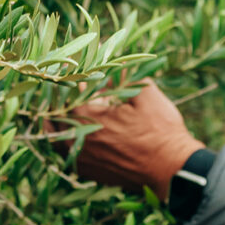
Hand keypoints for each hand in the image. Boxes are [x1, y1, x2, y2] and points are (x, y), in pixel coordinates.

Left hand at [66, 79, 205, 197]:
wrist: (171, 169)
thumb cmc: (161, 130)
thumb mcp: (145, 93)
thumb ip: (122, 74)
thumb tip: (109, 54)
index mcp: (86, 113)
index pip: (68, 86)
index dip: (73, 73)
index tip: (77, 66)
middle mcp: (76, 136)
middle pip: (53, 110)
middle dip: (59, 95)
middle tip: (67, 85)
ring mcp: (79, 156)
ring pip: (53, 134)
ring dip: (56, 118)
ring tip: (65, 107)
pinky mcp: (87, 170)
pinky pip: (64, 152)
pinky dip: (64, 138)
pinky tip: (74, 130)